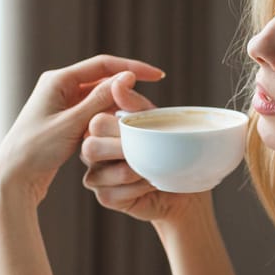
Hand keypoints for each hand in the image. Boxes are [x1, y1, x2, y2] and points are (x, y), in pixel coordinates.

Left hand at [0, 54, 164, 205]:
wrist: (13, 178)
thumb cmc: (35, 150)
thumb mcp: (72, 124)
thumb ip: (99, 100)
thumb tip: (127, 77)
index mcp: (57, 80)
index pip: (103, 64)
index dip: (132, 68)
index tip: (157, 76)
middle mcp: (59, 87)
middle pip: (102, 80)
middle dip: (126, 90)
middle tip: (149, 104)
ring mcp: (61, 104)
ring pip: (99, 99)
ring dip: (117, 107)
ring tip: (138, 119)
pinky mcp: (64, 121)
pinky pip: (92, 113)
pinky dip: (107, 119)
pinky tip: (120, 130)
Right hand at [80, 75, 209, 223]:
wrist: (183, 184)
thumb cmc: (168, 147)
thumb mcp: (154, 120)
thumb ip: (135, 103)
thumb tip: (121, 78)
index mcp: (102, 127)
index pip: (97, 122)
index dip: (120, 128)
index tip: (145, 130)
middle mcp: (93, 149)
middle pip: (91, 147)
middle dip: (123, 150)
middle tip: (148, 150)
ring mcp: (97, 174)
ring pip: (100, 172)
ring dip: (134, 170)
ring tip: (155, 167)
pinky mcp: (105, 196)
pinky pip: (110, 194)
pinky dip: (136, 189)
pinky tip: (151, 184)